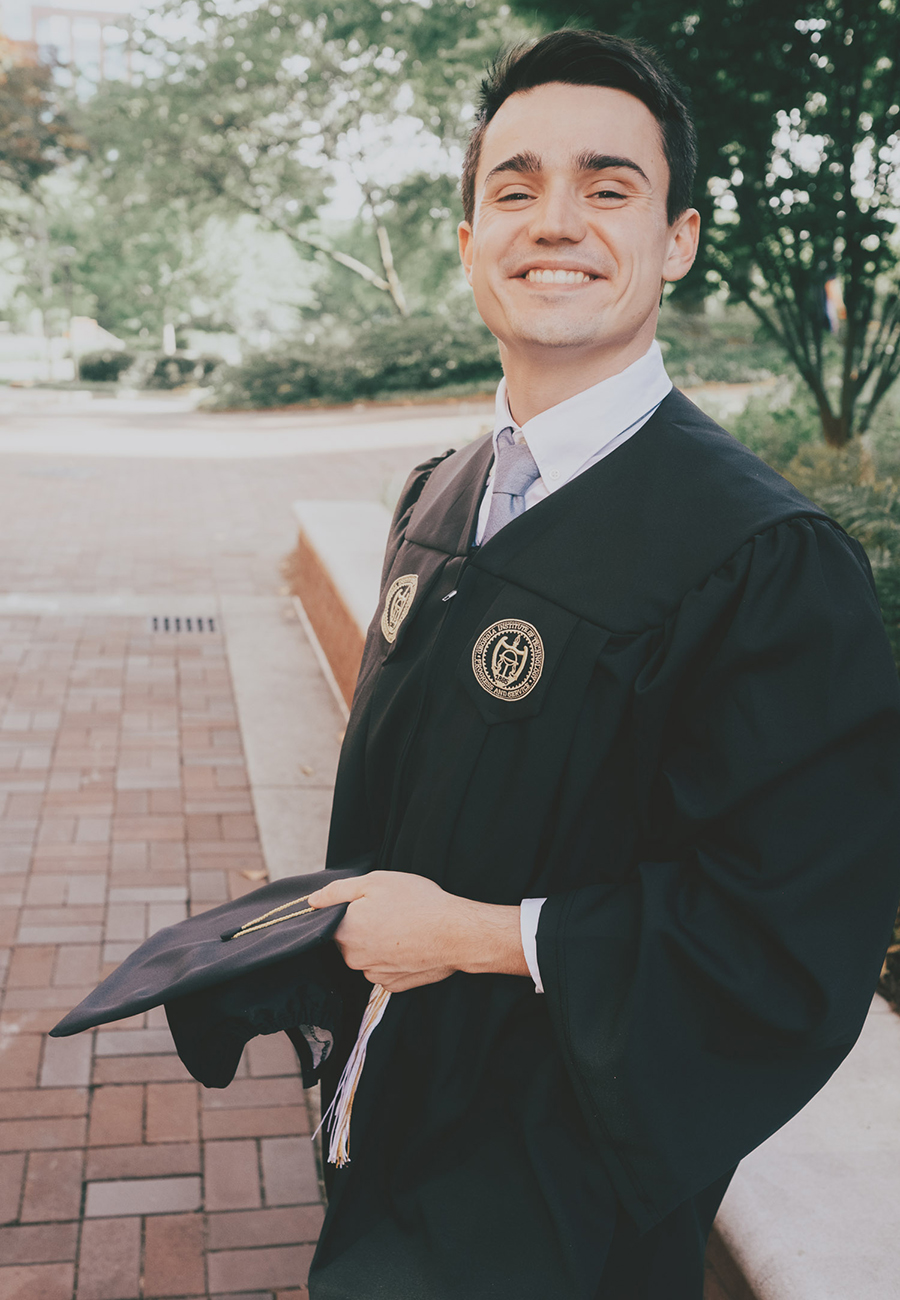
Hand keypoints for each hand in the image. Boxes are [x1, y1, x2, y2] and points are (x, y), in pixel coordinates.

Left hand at [306, 871, 529, 991]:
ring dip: (377, 943)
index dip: (346, 908)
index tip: (365, 902)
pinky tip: (409, 943)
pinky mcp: (393, 985)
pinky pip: (383, 969)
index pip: (329, 921)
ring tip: (402, 926)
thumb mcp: (375, 881)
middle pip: (347, 939)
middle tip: (388, 910)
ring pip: (365, 955)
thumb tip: (312, 902)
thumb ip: (338, 891)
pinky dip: (391, 958)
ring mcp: (373, 975)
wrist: (456, 933)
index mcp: (345, 932)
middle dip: (361, 926)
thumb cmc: (417, 902)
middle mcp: (353, 959)